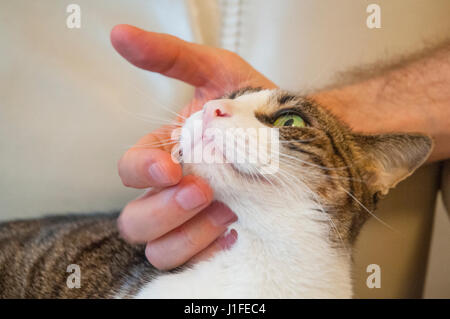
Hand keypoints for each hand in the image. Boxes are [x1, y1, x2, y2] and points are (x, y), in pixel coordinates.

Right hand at [110, 24, 275, 269]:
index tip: (172, 167)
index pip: (130, 171)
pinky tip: (236, 232)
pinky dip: (207, 252)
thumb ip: (171, 57)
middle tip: (206, 190)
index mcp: (167, 153)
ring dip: (187, 234)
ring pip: (158, 248)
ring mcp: (192, 221)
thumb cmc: (259, 105)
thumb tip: (120, 35)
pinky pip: (191, 264)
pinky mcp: (214, 242)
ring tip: (230, 212)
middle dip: (165, 209)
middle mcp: (173, 191)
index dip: (142, 172)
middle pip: (135, 219)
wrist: (303, 140)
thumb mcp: (219, 72)